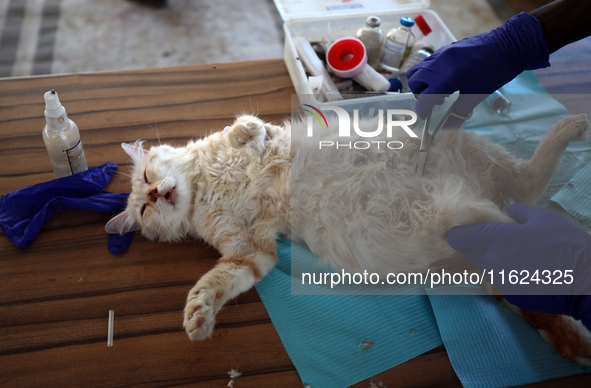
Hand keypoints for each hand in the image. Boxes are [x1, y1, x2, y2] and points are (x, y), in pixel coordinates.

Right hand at [407, 12, 549, 118]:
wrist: (508, 45)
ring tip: (438, 90)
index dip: (423, 111)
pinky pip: (428, 63)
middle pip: (415, 82)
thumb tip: (449, 128)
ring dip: (423, 83)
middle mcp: (437, 64)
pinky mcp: (445, 49)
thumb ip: (458, 112)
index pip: (423, 98)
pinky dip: (430, 74)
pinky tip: (446, 79)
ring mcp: (440, 54)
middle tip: (434, 103)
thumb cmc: (494, 71)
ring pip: (418, 70)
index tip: (427, 117)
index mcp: (444, 78)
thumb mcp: (476, 96)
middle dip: (420, 95)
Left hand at [447, 204, 590, 328]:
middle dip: (480, 245)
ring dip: (494, 260)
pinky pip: (500, 280)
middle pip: (470, 252)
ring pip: (485, 267)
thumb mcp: (541, 218)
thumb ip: (516, 213)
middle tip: (502, 239)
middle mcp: (489, 262)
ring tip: (520, 254)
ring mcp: (498, 281)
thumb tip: (507, 214)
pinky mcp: (509, 295)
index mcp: (492, 239)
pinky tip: (529, 270)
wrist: (585, 282)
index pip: (456, 237)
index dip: (459, 232)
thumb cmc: (564, 244)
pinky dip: (508, 274)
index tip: (468, 229)